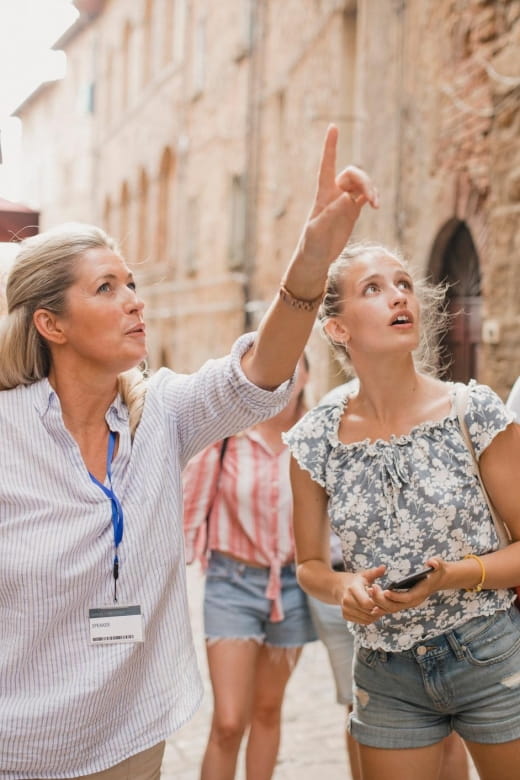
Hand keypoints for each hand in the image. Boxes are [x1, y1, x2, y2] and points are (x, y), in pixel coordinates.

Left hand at [287, 125, 378, 295]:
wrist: (316, 258)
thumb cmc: (311, 244)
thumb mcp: (318, 230)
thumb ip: (331, 213)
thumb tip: (348, 198)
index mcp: (322, 194)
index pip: (327, 165)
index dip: (330, 147)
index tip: (333, 127)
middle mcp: (334, 193)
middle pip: (353, 174)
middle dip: (364, 181)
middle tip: (370, 198)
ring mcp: (345, 201)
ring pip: (362, 184)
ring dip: (371, 189)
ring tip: (375, 204)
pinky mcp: (353, 211)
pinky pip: (366, 196)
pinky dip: (373, 197)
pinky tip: (376, 205)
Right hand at [338, 564, 386, 624]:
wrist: (337, 587)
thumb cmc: (354, 581)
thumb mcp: (363, 575)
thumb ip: (374, 572)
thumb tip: (384, 567)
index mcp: (353, 589)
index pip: (367, 603)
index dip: (376, 603)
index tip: (379, 598)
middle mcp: (347, 600)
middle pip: (368, 611)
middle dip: (377, 609)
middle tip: (381, 604)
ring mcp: (345, 609)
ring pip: (366, 619)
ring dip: (374, 615)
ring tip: (377, 607)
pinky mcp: (345, 615)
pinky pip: (362, 622)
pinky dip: (369, 619)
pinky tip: (370, 611)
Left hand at [367, 558, 445, 615]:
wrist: (440, 579)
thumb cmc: (438, 571)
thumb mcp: (439, 565)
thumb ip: (436, 563)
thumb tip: (432, 563)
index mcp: (421, 593)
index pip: (407, 597)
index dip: (395, 596)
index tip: (384, 591)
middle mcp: (414, 601)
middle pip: (396, 605)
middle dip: (382, 599)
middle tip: (371, 589)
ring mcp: (408, 603)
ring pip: (391, 608)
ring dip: (379, 602)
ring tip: (369, 591)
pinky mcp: (404, 602)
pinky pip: (391, 607)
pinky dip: (381, 606)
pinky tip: (371, 602)